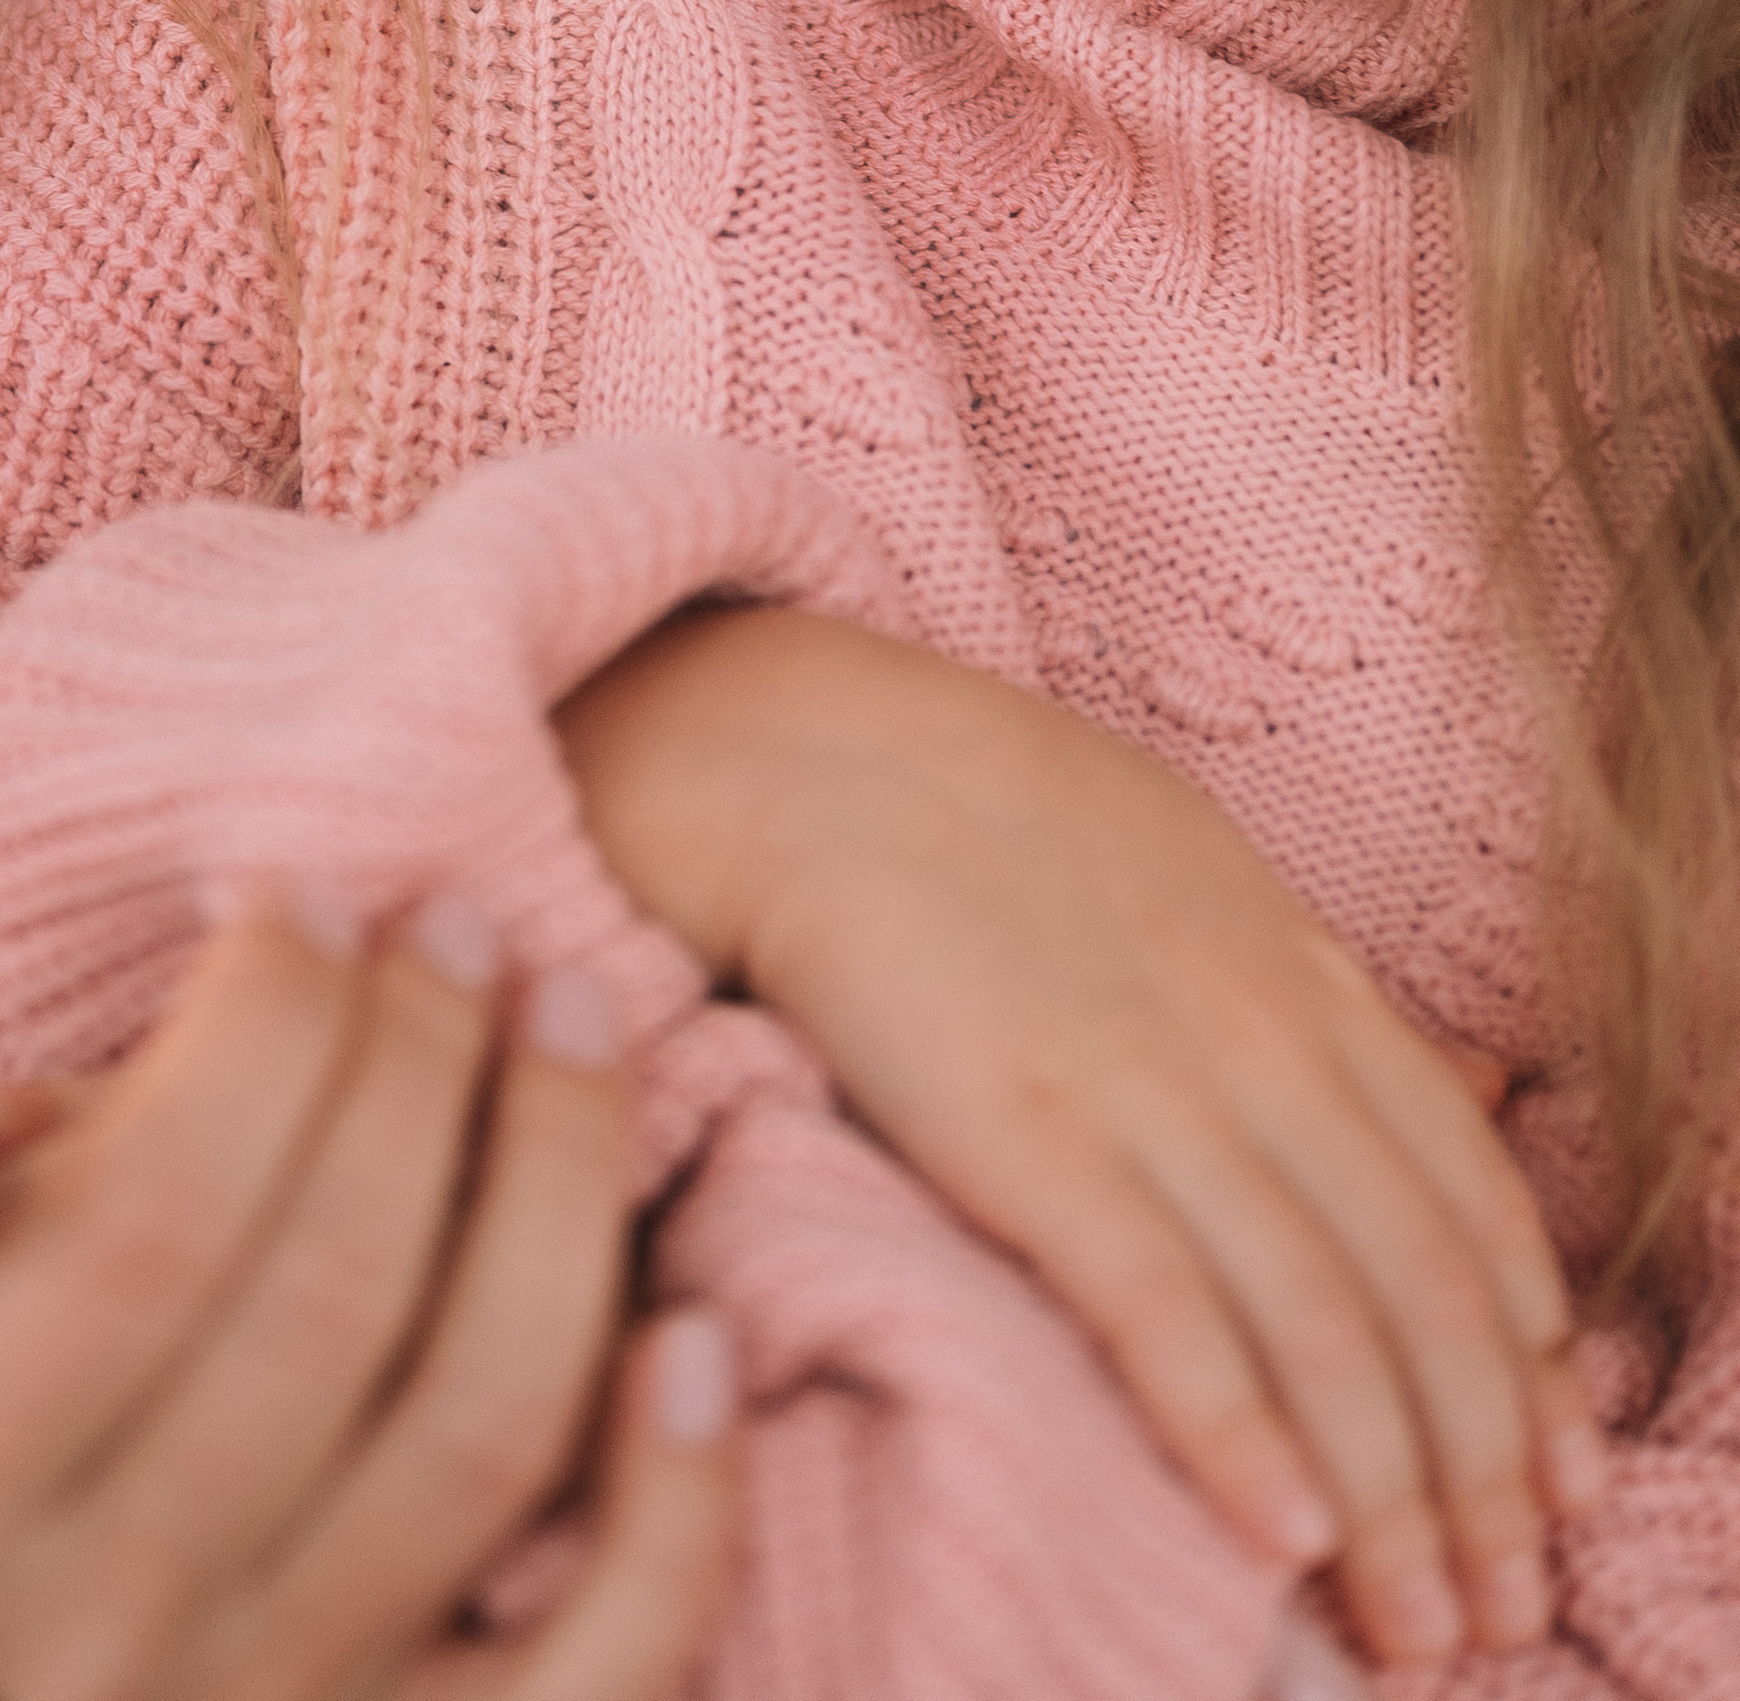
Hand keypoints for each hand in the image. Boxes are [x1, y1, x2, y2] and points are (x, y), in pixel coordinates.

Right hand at [0, 892, 737, 1700]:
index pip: (148, 1228)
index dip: (261, 1033)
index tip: (310, 888)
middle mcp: (83, 1650)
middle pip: (331, 1310)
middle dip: (422, 1066)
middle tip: (461, 915)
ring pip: (476, 1447)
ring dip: (563, 1199)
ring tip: (575, 1016)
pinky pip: (599, 1679)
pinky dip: (677, 1513)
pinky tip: (706, 1333)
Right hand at [559, 604, 1603, 1676]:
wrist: (809, 758)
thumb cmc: (988, 813)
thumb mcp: (1200, 870)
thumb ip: (1317, 989)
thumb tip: (1462, 1081)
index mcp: (1303, 977)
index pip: (1469, 1199)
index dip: (1531, 1360)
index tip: (1562, 1480)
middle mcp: (1259, 1040)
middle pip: (1420, 1288)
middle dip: (1483, 1472)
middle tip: (1504, 1606)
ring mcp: (1150, 1088)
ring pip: (1323, 1322)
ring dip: (1391, 1501)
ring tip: (1423, 1628)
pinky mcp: (1029, 1135)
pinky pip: (1164, 1310)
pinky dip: (1239, 1434)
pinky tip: (1286, 1536)